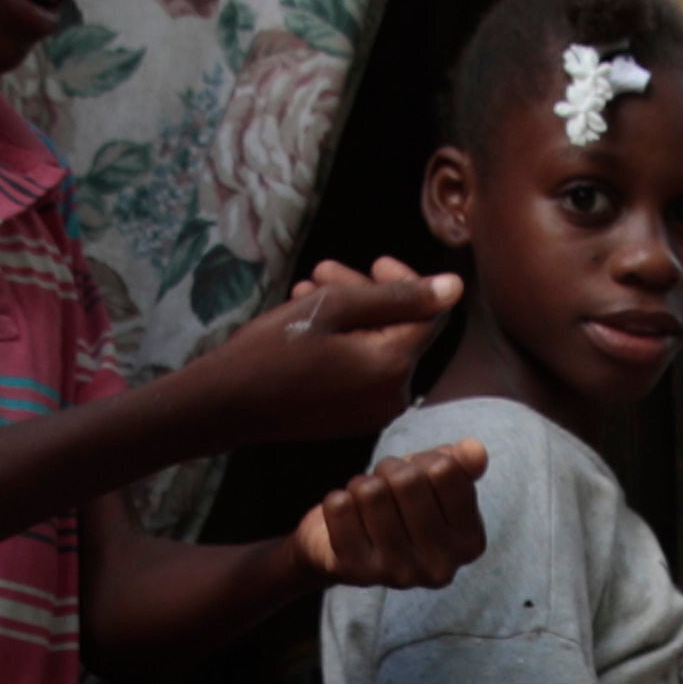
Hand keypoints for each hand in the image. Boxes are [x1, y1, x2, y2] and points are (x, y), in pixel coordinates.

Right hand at [181, 257, 462, 444]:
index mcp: (394, 367)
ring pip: (380, 348)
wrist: (226, 404)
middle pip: (402, 331)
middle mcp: (393, 397)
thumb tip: (456, 286)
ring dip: (351, 315)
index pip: (430, 313)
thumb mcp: (335, 307)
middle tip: (325, 271)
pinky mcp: (353, 419)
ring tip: (309, 289)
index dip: (407, 281)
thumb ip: (399, 296)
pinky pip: (363, 372)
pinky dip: (345, 344)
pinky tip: (310, 324)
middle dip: (371, 295)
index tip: (373, 264)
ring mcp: (373, 412)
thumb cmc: (273, 349)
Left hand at [288, 436, 488, 591]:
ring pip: (371, 492)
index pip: (445, 471)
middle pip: (406, 480)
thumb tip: (475, 451)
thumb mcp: (435, 480)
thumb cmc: (399, 505)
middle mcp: (440, 567)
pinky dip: (337, 501)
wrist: (345, 545)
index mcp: (469, 543)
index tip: (419, 475)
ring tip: (366, 501)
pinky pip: (339, 507)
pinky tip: (347, 517)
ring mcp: (398, 574)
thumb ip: (461, 464)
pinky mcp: (356, 572)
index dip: (425, 460)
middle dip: (389, 470)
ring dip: (362, 485)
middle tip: (386, 484)